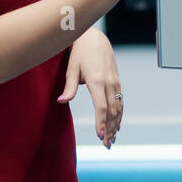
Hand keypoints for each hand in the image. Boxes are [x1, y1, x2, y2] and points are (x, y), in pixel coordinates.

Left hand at [58, 27, 122, 148]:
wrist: (94, 37)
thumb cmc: (80, 52)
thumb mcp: (71, 68)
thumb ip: (69, 87)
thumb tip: (61, 101)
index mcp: (97, 80)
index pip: (101, 107)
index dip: (101, 122)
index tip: (99, 136)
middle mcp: (109, 82)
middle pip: (112, 111)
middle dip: (109, 129)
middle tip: (106, 145)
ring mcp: (115, 81)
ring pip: (118, 107)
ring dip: (116, 124)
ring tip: (112, 139)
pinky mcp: (117, 80)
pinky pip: (120, 100)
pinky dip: (119, 114)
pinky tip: (116, 124)